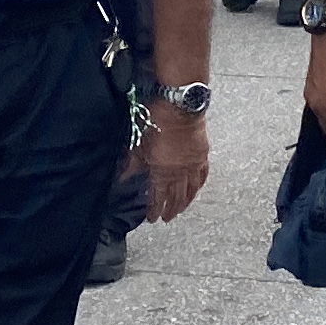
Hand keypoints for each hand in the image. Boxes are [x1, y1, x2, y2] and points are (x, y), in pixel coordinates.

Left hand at [139, 104, 209, 224]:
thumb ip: (132, 163)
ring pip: (191, 190)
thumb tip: (122, 178)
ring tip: (180, 210)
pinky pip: (203, 176)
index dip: (155, 209)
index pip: (158, 196)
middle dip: (170, 209)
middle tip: (167, 218)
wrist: (181, 106)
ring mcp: (193, 165)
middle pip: (176, 197)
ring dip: (185, 202)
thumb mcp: (139, 142)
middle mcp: (180, 172)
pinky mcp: (203, 155)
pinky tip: (196, 190)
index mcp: (162, 171)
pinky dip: (199, 186)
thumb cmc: (156, 120)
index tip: (152, 218)